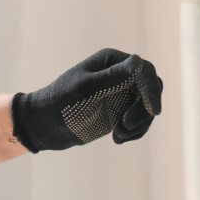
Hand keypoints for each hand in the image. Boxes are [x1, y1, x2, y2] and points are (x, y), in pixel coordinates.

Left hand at [11, 48, 162, 152]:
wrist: (45, 125)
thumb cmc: (61, 102)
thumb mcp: (87, 89)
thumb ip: (113, 77)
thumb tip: (139, 62)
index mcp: (112, 61)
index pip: (144, 70)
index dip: (152, 89)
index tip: (153, 111)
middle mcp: (120, 74)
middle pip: (151, 88)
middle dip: (144, 110)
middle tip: (126, 126)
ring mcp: (121, 93)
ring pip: (148, 107)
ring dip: (139, 125)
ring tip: (119, 136)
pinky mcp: (120, 111)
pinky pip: (140, 121)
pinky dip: (135, 132)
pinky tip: (117, 139)